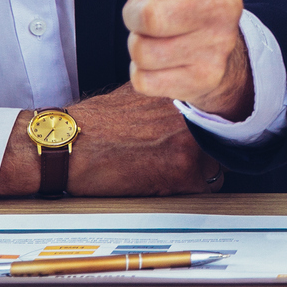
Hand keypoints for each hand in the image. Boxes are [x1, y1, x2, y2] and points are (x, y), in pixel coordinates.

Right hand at [0, 84, 225, 197]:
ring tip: (162, 170)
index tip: (202, 141)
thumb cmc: (95, 123)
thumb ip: (169, 102)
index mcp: (182, 94)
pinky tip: (156, 182)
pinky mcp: (180, 168)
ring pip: (215, 167)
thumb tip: (186, 108)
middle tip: (174, 159)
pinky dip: (183, 191)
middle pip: (219, 143)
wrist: (67, 144)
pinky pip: (202, 188)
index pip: (216, 118)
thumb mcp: (138, 95)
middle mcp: (191, 113)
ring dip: (195, 174)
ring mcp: (188, 140)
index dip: (207, 133)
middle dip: (202, 154)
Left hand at [123, 0, 251, 119]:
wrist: (216, 47)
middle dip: (136, 15)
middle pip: (147, 16)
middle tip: (152, 12)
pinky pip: (145, 80)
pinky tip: (166, 61)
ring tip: (160, 36)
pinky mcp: (205, 78)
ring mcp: (219, 43)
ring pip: (143, 50)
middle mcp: (227, 3)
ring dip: (140, 45)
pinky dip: (145, 74)